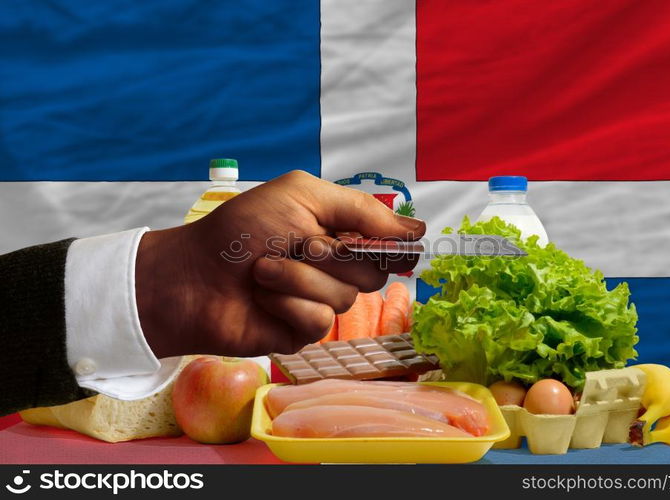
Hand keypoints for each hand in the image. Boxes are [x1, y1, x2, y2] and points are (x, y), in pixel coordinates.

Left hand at [135, 170, 424, 357]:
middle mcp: (334, 268)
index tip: (380, 240)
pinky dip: (288, 305)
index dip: (390, 243)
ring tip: (263, 271)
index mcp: (338, 232)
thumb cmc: (240, 229)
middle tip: (297, 245)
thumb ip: (361, 208)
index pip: (388, 242)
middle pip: (373, 273)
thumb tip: (417, 229)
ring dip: (299, 279)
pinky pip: (319, 322)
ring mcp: (318, 301)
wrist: (192, 274)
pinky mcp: (301, 332)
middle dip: (331, 257)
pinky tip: (263, 299)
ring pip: (345, 298)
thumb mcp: (302, 196)